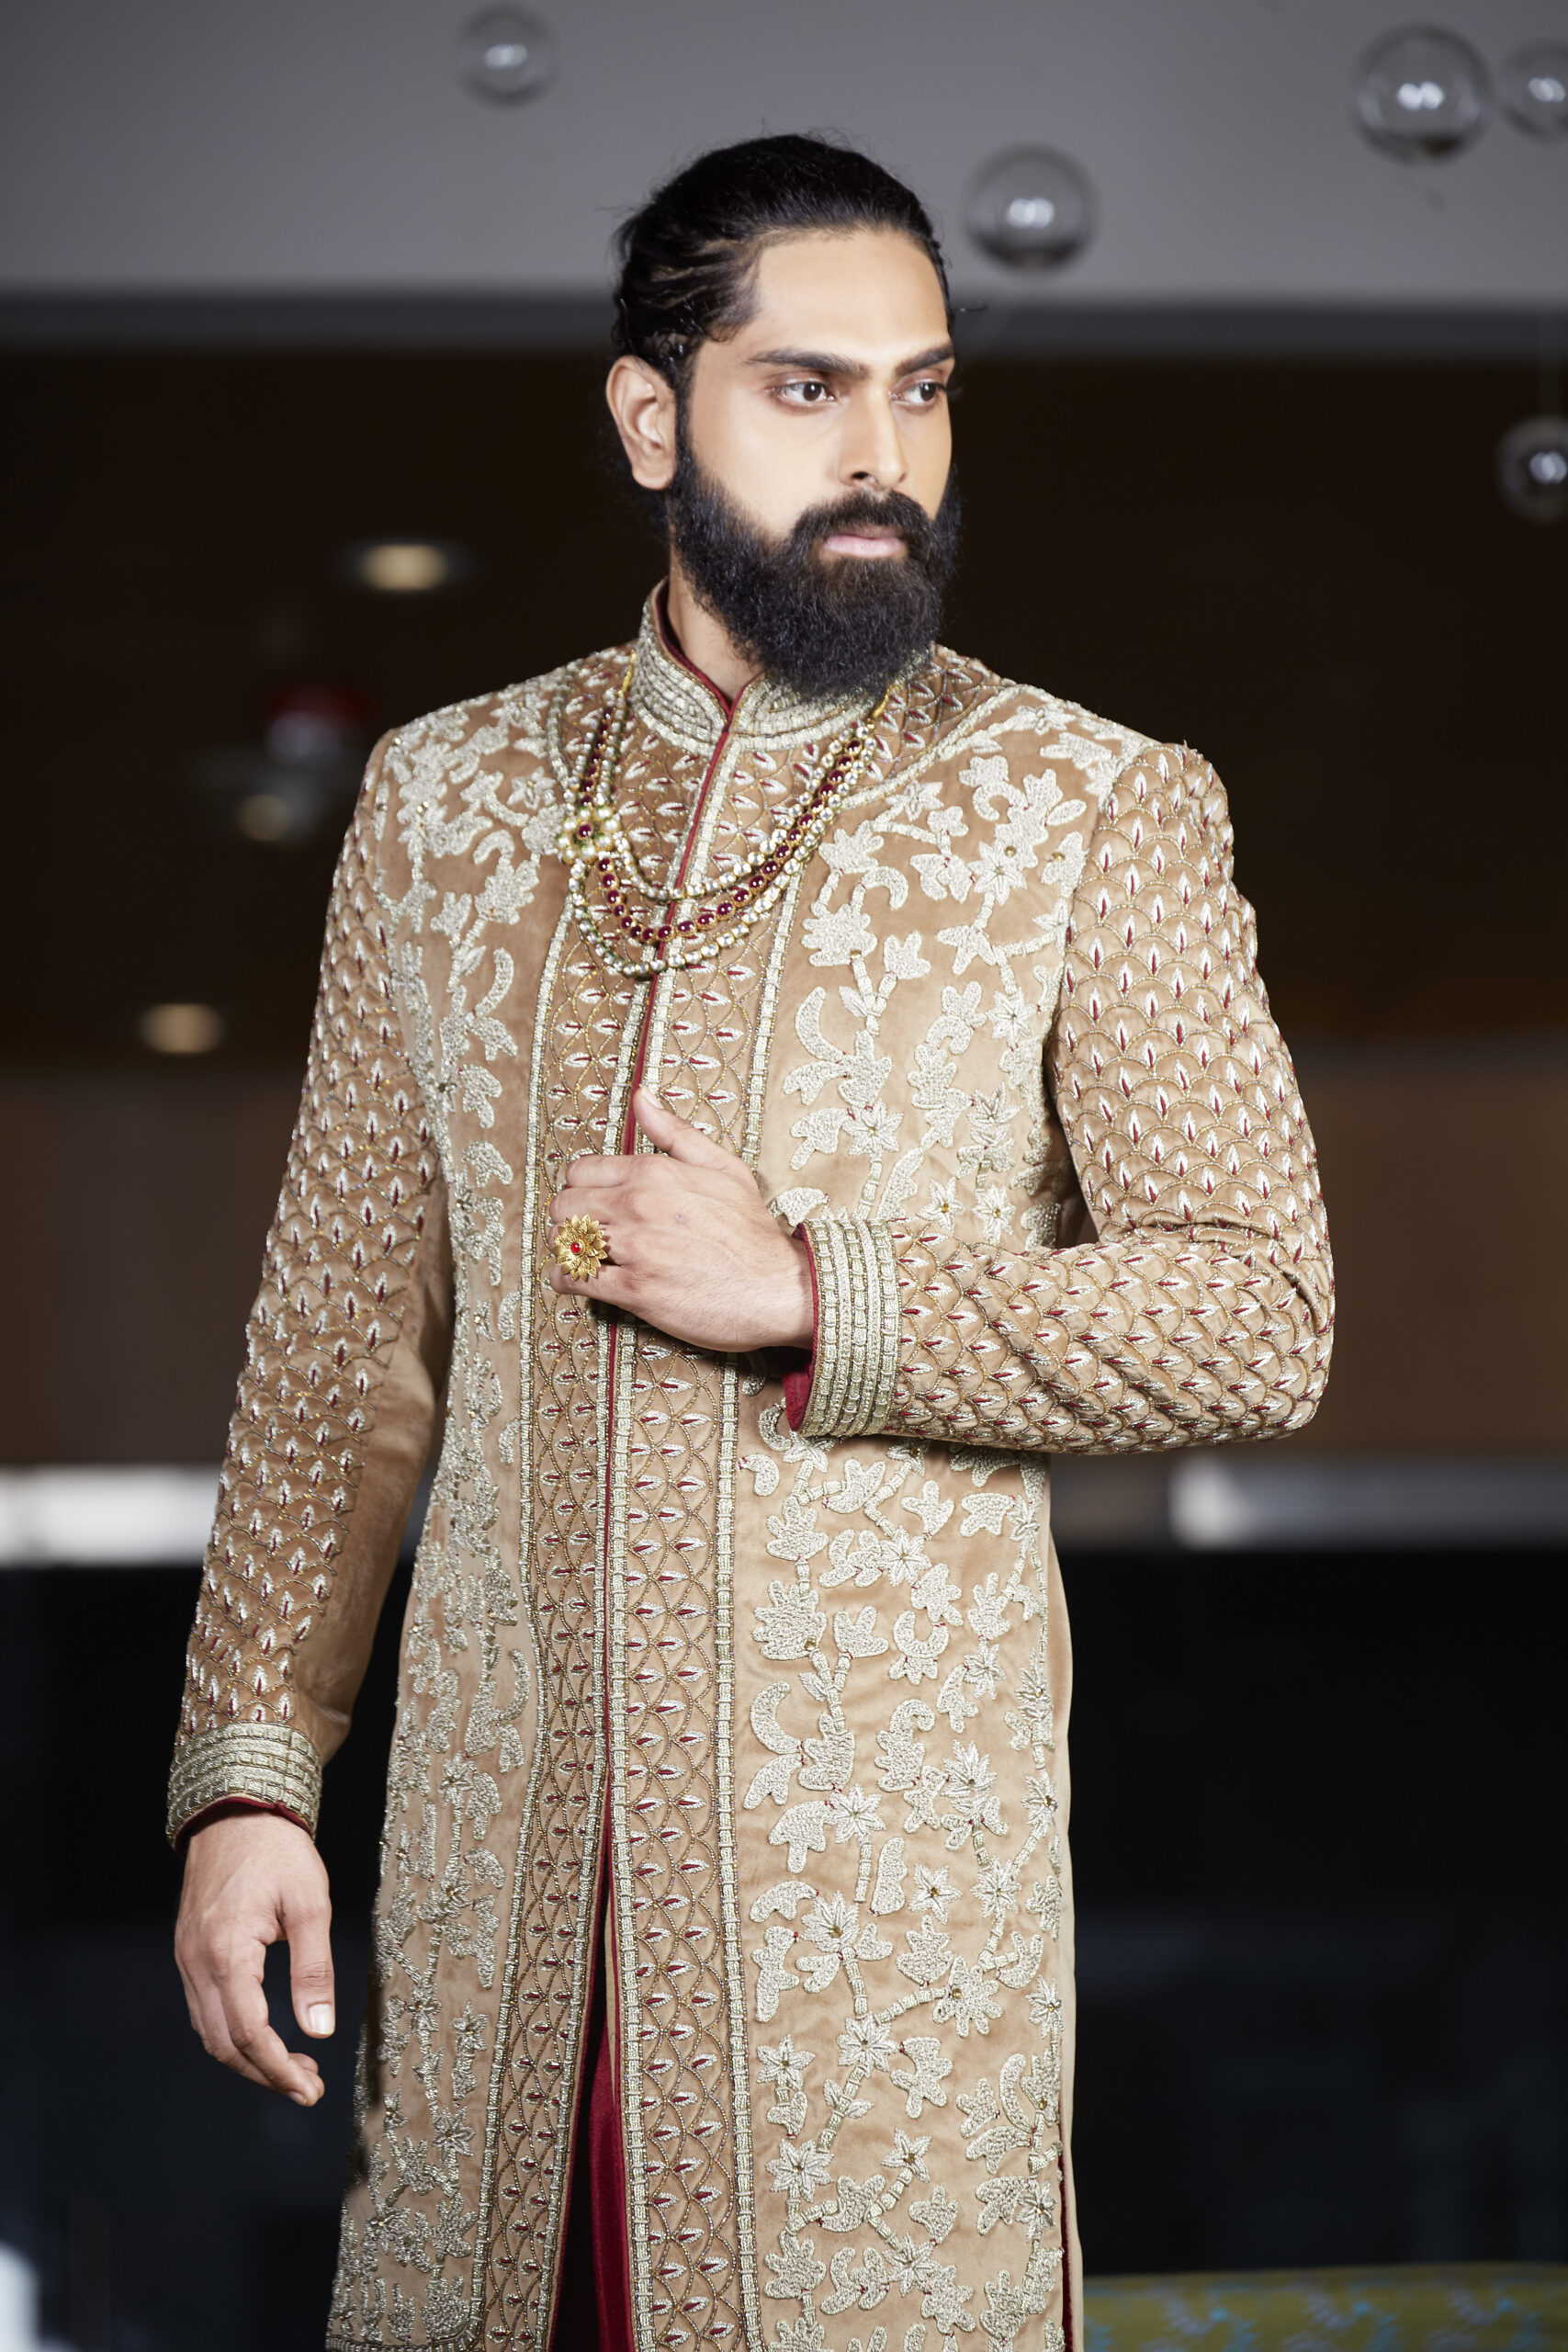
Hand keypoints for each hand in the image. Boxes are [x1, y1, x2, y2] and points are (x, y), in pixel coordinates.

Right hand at [175, 1806, 334, 2104]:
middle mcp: (198, 1961)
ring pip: (210, 2032)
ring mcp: (187, 1958)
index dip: (278, 2069)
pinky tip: (265, 2034)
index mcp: (228, 1951)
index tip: (309, 2089)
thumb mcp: (309, 1904)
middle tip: (307, 2086)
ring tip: (294, 2066)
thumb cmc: (278, 1852)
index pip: (248, 2033)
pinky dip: (232, 2033)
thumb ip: (314, 1969)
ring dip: (248, 2058)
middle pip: (224, 2044)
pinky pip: (205, 2009)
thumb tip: (319, 2030)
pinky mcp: (189, 1952)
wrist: (236, 1810)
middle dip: (265, 2073)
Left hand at [547, 1086, 814, 1354]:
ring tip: (584, 1255)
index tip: (593, 1203)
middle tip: (586, 1231)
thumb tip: (641, 1097)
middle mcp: (638, 1206)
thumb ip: (675, 1132)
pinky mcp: (634, 1290)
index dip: (583, 1189)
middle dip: (570, 1218)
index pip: (581, 1172)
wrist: (778, 1286)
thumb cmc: (752, 1230)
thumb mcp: (723, 1167)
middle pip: (564, 1205)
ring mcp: (634, 1248)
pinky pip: (574, 1279)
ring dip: (568, 1249)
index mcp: (653, 1172)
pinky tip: (580, 1280)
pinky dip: (568, 1280)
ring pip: (564, 1241)